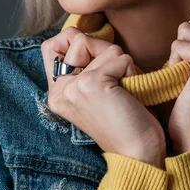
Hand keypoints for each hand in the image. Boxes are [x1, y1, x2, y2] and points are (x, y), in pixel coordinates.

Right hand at [41, 26, 165, 166]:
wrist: (137, 154)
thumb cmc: (125, 120)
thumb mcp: (97, 89)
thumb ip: (85, 64)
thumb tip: (84, 35)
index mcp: (56, 92)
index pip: (52, 45)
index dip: (75, 42)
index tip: (96, 65)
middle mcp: (58, 89)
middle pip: (78, 38)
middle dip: (104, 52)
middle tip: (115, 83)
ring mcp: (72, 86)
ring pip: (104, 47)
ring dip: (122, 64)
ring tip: (123, 92)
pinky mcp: (91, 83)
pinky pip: (119, 56)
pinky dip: (132, 71)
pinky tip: (130, 95)